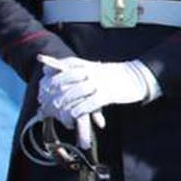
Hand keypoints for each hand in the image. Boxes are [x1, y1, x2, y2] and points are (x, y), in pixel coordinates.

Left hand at [37, 54, 157, 145]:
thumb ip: (78, 68)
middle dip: (52, 92)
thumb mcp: (96, 68)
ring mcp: (100, 82)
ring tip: (57, 110)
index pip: (63, 65)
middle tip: (45, 103)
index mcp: (88, 64)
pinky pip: (89, 102)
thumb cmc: (116, 74)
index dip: (50, 76)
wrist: (139, 77)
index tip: (42, 87)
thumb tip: (55, 69)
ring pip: (75, 92)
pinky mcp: (108, 94)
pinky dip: (79, 109)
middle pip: (65, 79)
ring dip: (64, 102)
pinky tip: (73, 116)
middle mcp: (92, 72)